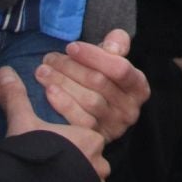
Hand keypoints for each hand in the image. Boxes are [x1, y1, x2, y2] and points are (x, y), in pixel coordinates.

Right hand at [0, 66, 108, 181]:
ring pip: (93, 177)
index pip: (86, 135)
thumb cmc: (32, 152)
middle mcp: (99, 160)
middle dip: (76, 159)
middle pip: (91, 156)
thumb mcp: (22, 123)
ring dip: (80, 178)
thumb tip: (4, 71)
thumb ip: (16, 97)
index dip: (70, 139)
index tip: (55, 143)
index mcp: (89, 137)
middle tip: (55, 163)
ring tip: (58, 181)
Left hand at [37, 29, 151, 142]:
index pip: (119, 68)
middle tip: (49, 58)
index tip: (71, 47)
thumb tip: (111, 47)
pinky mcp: (96, 138)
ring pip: (88, 100)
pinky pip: (79, 120)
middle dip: (71, 67)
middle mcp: (130, 109)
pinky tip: (49, 91)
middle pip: (99, 82)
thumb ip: (117, 43)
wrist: (94, 112)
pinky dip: (63, 104)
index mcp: (138, 87)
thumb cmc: (103, 78)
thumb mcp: (112, 59)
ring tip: (43, 72)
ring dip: (62, 83)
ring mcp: (114, 126)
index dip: (94, 56)